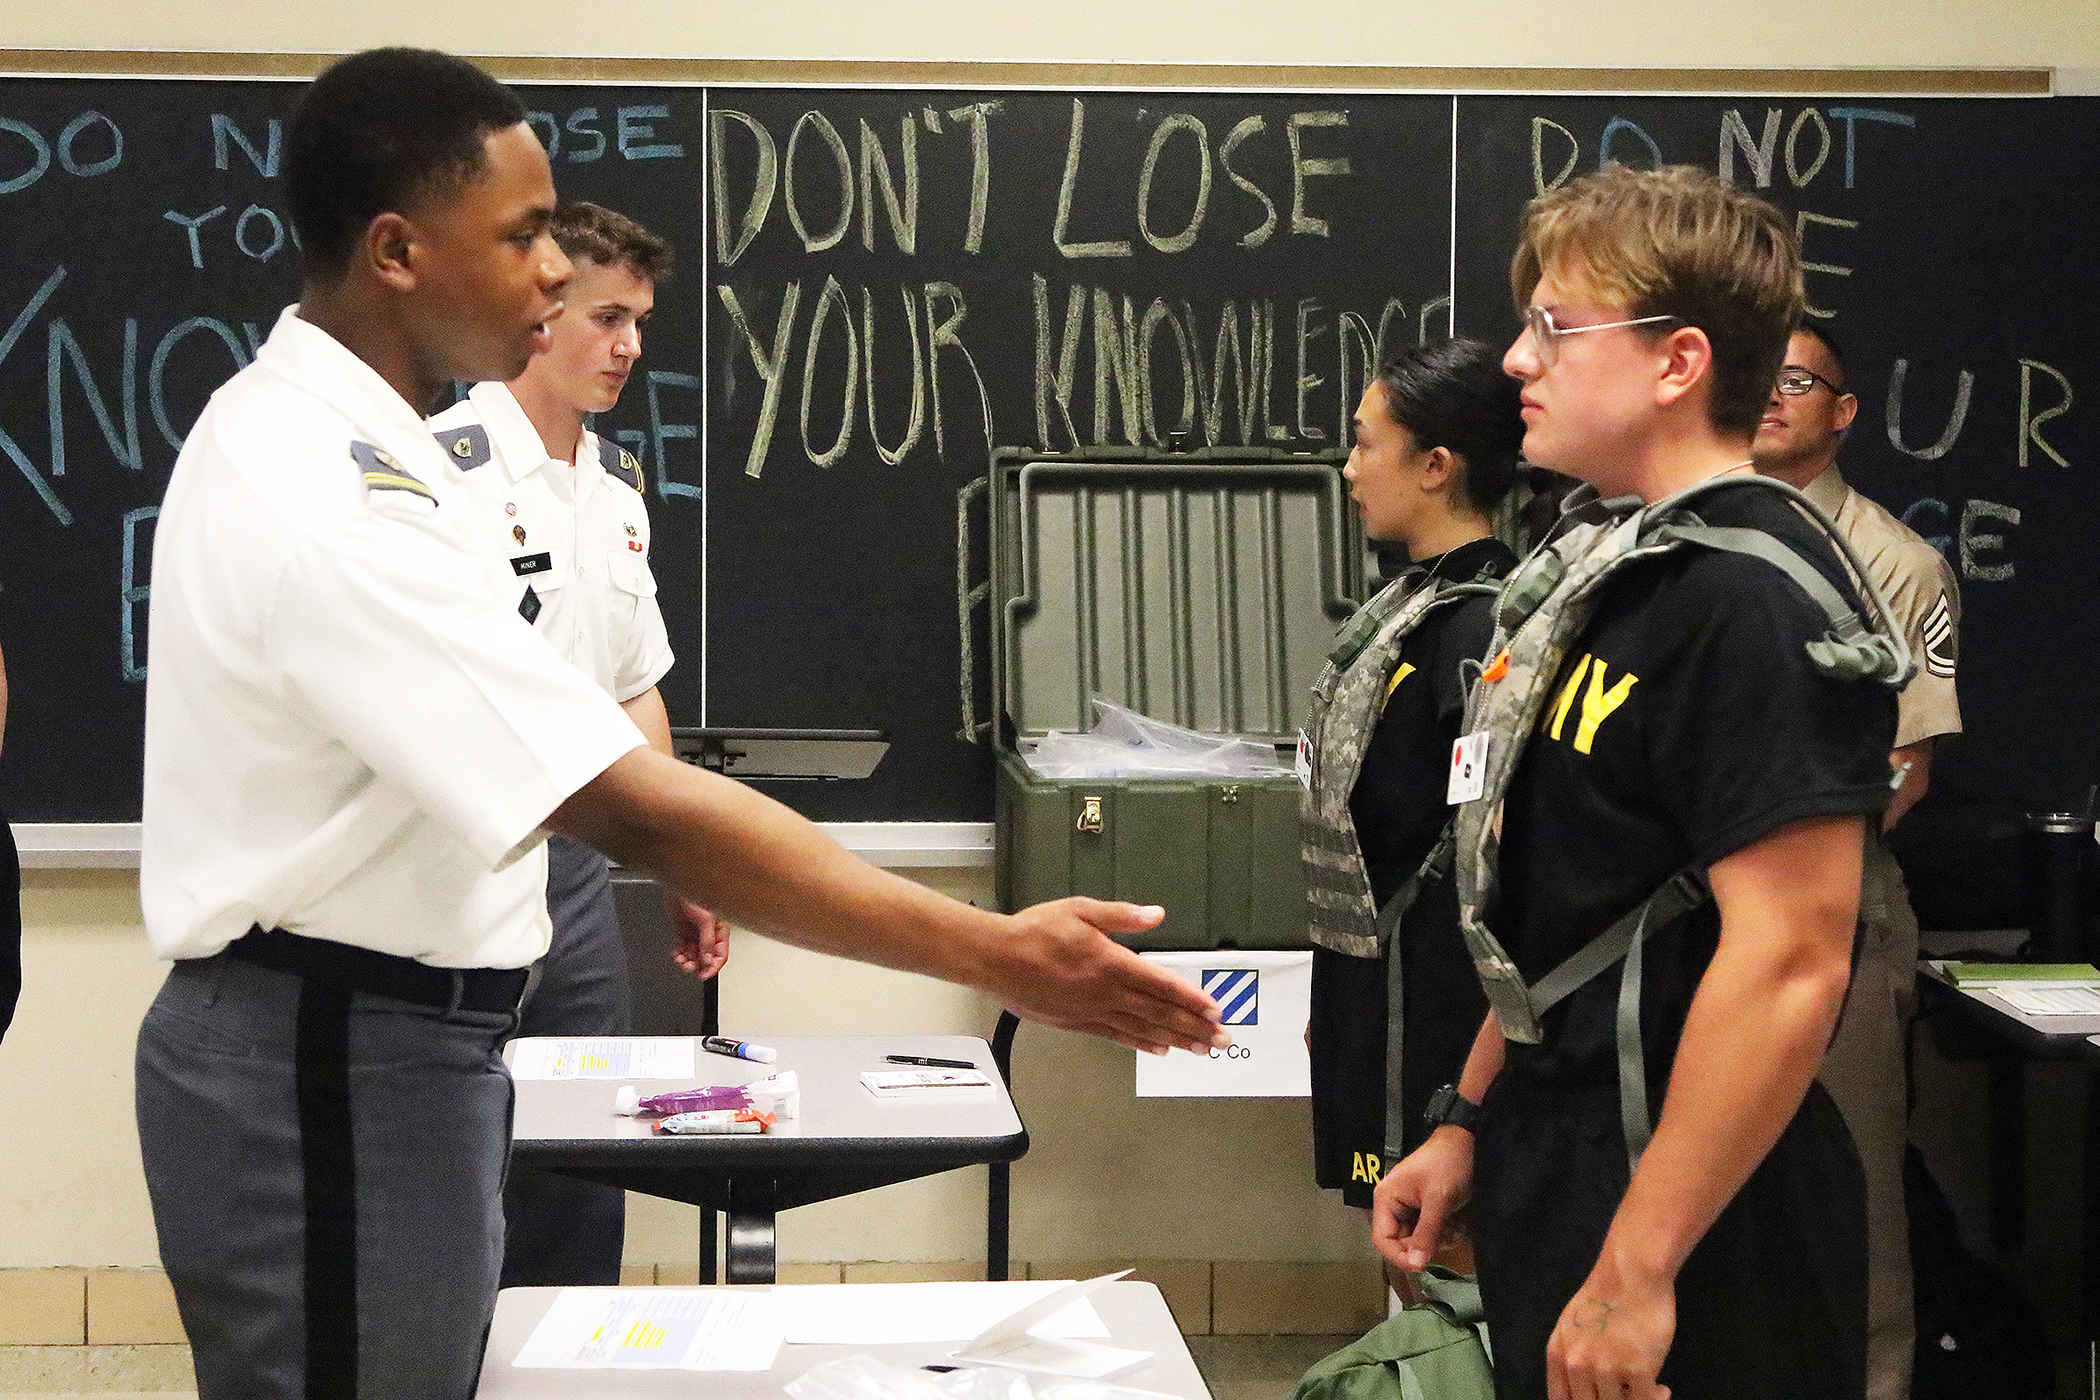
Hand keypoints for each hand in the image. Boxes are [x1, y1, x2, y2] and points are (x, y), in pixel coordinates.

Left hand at [667, 897, 728, 979]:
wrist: (679, 881)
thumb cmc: (697, 891)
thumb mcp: (706, 920)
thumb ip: (707, 941)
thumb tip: (708, 960)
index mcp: (720, 930)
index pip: (720, 954)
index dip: (713, 966)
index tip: (704, 975)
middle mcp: (708, 932)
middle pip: (705, 956)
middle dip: (697, 963)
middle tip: (688, 967)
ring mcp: (695, 931)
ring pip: (692, 952)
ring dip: (686, 958)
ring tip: (680, 960)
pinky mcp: (682, 928)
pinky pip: (681, 945)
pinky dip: (677, 951)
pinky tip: (675, 952)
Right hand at [983, 898, 1226, 1055]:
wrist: (996, 959)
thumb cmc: (1036, 930)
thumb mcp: (1080, 910)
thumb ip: (1121, 915)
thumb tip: (1157, 915)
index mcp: (1111, 963)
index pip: (1162, 984)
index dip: (1191, 999)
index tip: (1214, 1011)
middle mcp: (1107, 992)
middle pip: (1159, 1013)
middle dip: (1194, 1027)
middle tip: (1221, 1040)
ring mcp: (1093, 1012)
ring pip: (1143, 1029)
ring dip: (1176, 1040)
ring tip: (1201, 1050)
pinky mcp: (1078, 1024)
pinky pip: (1117, 1037)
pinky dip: (1142, 1043)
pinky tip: (1160, 1049)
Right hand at [1371, 1127, 1472, 1274]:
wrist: (1468, 1141)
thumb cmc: (1448, 1166)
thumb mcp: (1437, 1200)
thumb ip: (1425, 1233)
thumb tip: (1416, 1266)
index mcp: (1386, 1199)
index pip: (1382, 1239)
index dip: (1399, 1257)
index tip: (1422, 1267)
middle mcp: (1393, 1205)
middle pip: (1401, 1242)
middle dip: (1424, 1246)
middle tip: (1447, 1240)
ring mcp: (1410, 1206)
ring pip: (1417, 1239)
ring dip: (1437, 1241)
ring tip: (1455, 1230)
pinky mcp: (1425, 1208)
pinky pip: (1428, 1231)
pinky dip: (1443, 1233)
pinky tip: (1457, 1226)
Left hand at [1545, 1257, 1675, 1399]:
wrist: (1631, 1274)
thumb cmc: (1605, 1296)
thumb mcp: (1574, 1327)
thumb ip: (1574, 1358)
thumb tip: (1586, 1388)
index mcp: (1558, 1355)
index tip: (1603, 1399)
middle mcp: (1577, 1365)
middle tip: (1629, 1396)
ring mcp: (1606, 1369)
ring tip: (1650, 1393)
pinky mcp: (1636, 1369)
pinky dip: (1656, 1398)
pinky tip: (1661, 1390)